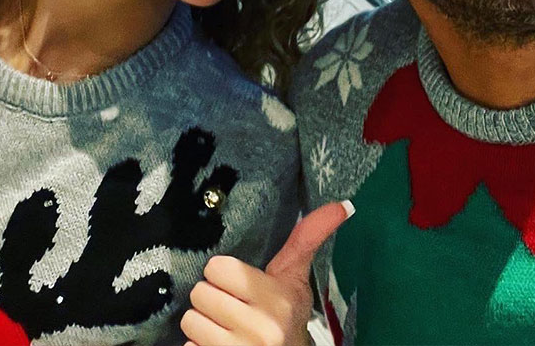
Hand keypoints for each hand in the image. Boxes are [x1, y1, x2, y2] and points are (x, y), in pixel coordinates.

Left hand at [181, 200, 353, 345]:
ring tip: (225, 327)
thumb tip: (344, 204)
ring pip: (190, 320)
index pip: (218, 268)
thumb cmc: (287, 317)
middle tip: (232, 307)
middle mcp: (262, 329)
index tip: (237, 282)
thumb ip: (308, 238)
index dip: (223, 273)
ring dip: (202, 324)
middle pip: (200, 294)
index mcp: (279, 300)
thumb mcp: (296, 279)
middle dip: (212, 299)